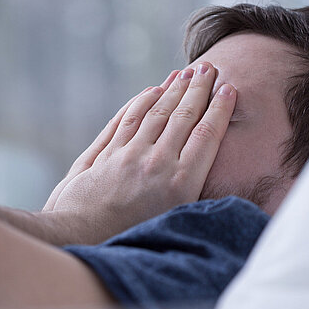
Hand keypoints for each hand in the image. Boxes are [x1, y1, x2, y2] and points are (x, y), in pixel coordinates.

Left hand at [48, 63, 236, 242]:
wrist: (80, 238)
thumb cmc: (129, 239)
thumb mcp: (171, 223)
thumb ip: (188, 191)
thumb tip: (204, 169)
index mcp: (180, 184)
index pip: (205, 135)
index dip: (219, 109)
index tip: (228, 90)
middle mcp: (156, 163)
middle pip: (182, 116)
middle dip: (197, 89)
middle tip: (208, 68)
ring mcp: (129, 155)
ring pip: (155, 113)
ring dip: (171, 89)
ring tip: (183, 73)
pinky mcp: (107, 153)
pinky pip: (127, 119)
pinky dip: (140, 101)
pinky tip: (150, 91)